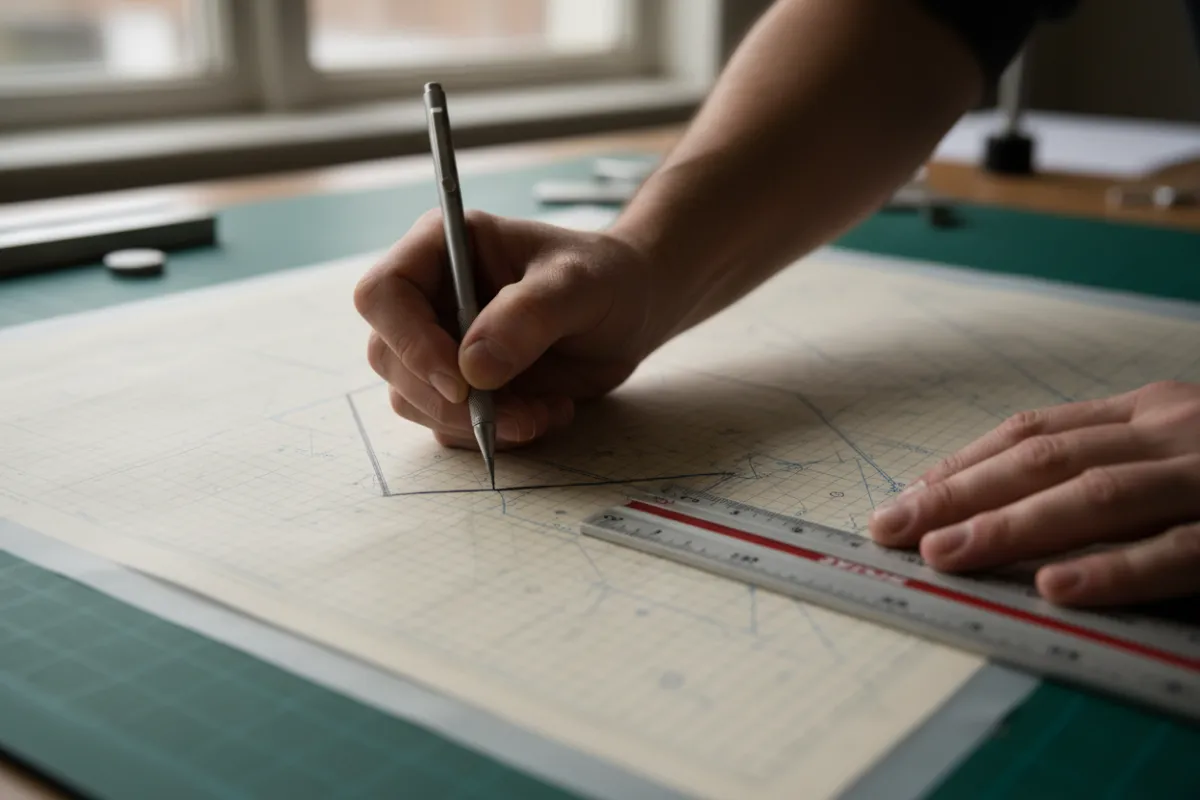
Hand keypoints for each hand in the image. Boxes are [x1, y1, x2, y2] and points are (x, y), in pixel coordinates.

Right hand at [354, 210, 661, 448]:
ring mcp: (439, 345)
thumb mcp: (578, 285)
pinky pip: (450, 426)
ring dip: (475, 424)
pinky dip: (495, 434)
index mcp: (441, 248)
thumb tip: (474, 369)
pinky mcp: (460, 387)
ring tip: (544, 412)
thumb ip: (529, 315)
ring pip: (413, 400)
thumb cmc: (603, 278)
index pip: (383, 294)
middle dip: (448, 400)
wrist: (629, 312)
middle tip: (517, 415)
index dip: (409, 342)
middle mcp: (428, 297)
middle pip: (389, 357)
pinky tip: (546, 413)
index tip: (462, 382)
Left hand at [868, 381, 1199, 606]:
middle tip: (890, 527)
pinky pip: (1175, 551)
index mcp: (1146, 416)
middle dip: (958, 495)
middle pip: (1043, 461)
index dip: (963, 466)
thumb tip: (1010, 510)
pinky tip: (1053, 586)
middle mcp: (1168, 434)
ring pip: (1093, 496)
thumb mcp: (1182, 454)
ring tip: (941, 554)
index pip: (1034, 436)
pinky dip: (1111, 570)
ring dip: (1009, 527)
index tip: (905, 497)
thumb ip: (1113, 471)